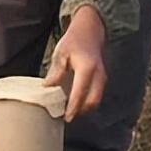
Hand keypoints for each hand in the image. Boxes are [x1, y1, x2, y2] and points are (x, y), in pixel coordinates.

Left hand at [44, 5, 106, 121]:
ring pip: (96, 100)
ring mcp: (102, 78)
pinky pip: (96, 94)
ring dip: (84, 108)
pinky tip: (74, 102)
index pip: (80, 93)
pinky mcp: (101, 79)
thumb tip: (47, 88)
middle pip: (92, 101)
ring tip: (68, 111)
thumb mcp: (61, 54)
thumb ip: (56, 72)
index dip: (73, 107)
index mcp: (87, 69)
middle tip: (66, 117)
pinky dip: (86, 101)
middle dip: (80, 111)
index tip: (66, 117)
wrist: (90, 32)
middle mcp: (98, 75)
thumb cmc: (74, 42)